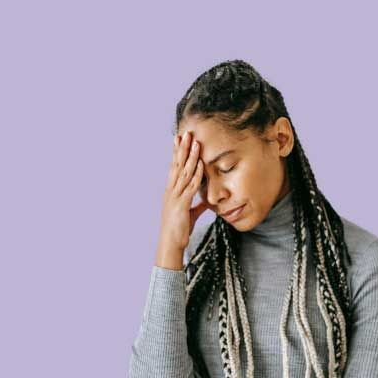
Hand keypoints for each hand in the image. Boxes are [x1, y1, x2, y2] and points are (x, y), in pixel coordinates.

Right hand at [156, 131, 210, 269]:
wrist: (170, 244)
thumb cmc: (179, 230)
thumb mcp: (190, 214)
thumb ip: (197, 205)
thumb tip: (206, 200)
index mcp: (171, 191)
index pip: (174, 167)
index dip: (178, 153)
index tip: (180, 139)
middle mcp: (171, 191)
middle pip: (177, 165)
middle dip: (182, 149)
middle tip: (186, 133)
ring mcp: (175, 197)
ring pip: (184, 173)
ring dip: (190, 157)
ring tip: (195, 143)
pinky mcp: (182, 205)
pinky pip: (190, 186)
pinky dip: (196, 175)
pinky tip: (201, 165)